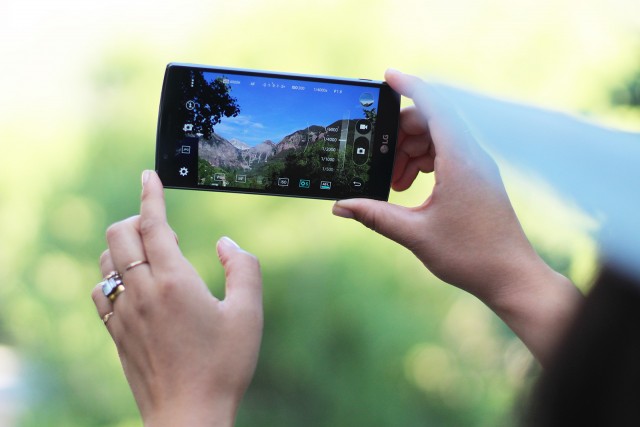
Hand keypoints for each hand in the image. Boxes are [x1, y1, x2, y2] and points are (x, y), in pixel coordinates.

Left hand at [92, 170, 262, 426]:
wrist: (190, 414)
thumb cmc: (223, 365)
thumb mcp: (249, 313)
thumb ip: (244, 268)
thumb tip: (225, 242)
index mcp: (175, 281)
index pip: (153, 224)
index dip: (151, 195)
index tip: (149, 176)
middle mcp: (143, 292)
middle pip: (119, 235)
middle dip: (136, 219)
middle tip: (161, 228)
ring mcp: (124, 313)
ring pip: (105, 261)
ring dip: (123, 247)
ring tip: (149, 256)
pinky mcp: (116, 333)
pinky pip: (100, 290)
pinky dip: (111, 275)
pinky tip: (131, 285)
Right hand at [333, 70, 581, 364]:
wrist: (510, 276)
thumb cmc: (470, 255)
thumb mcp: (415, 234)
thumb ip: (375, 215)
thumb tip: (340, 206)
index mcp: (460, 160)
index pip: (435, 106)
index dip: (410, 86)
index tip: (387, 77)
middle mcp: (472, 155)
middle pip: (432, 120)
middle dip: (400, 132)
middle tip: (378, 157)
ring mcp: (477, 165)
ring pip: (438, 136)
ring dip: (410, 150)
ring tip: (394, 182)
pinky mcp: (477, 177)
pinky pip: (447, 152)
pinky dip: (424, 161)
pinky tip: (409, 186)